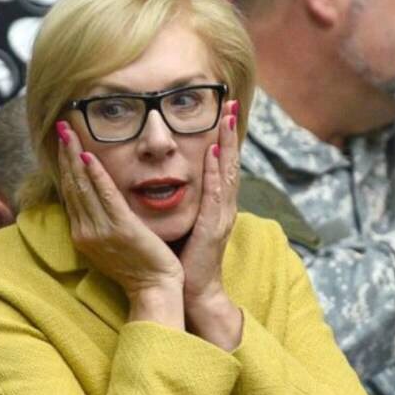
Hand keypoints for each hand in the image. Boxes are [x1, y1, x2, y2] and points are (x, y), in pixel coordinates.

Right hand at [56, 121, 183, 327]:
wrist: (154, 290)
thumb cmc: (139, 268)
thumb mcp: (113, 244)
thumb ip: (103, 221)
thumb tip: (99, 199)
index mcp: (83, 234)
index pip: (71, 193)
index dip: (65, 165)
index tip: (63, 142)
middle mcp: (85, 231)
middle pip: (72, 185)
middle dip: (65, 154)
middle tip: (61, 126)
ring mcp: (101, 230)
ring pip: (83, 186)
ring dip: (75, 156)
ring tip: (69, 132)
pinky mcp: (120, 228)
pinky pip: (105, 196)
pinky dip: (95, 175)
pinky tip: (88, 155)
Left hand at [179, 101, 243, 350]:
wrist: (193, 291)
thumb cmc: (184, 260)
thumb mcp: (183, 224)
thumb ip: (181, 202)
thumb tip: (162, 182)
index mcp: (215, 206)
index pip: (220, 165)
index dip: (223, 138)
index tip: (223, 112)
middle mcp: (222, 207)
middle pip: (228, 162)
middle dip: (230, 132)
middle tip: (232, 103)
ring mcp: (220, 216)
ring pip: (226, 173)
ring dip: (228, 144)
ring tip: (228, 118)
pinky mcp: (212, 227)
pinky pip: (214, 195)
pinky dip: (215, 172)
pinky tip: (213, 153)